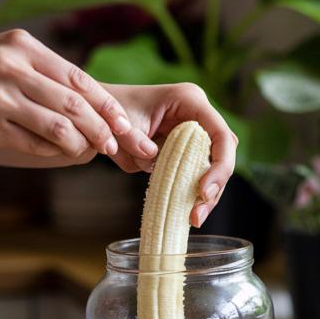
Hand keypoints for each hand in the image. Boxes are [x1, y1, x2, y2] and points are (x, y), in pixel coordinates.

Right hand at [0, 29, 147, 160]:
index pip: (79, 78)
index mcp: (21, 45)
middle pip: (76, 104)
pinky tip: (60, 153)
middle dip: (104, 129)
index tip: (124, 124)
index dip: (106, 105)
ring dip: (83, 145)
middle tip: (116, 145)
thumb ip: (43, 72)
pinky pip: (35, 144)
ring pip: (60, 128)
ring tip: (90, 151)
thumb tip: (93, 101)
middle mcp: (11, 67)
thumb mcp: (3, 56)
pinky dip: (55, 152)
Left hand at [104, 82, 237, 227]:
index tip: (203, 192)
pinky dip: (191, 193)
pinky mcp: (184, 151)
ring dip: (205, 196)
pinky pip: (197, 174)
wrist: (97, 112)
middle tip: (197, 215)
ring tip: (192, 218)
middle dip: (215, 186)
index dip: (219, 166)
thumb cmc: (110, 110)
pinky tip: (185, 211)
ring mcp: (193, 135)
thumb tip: (153, 157)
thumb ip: (136, 139)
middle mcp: (198, 116)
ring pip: (213, 169)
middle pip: (223, 155)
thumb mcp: (121, 123)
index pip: (221, 135)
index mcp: (190, 100)